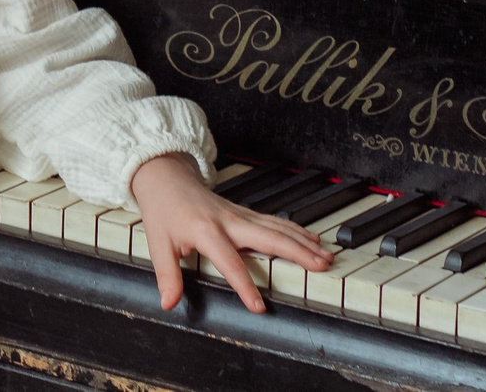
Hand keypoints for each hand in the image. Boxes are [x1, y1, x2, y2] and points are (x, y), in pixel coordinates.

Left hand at [128, 152, 333, 314]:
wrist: (165, 178)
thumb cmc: (163, 211)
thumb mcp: (158, 244)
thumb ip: (167, 275)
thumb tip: (169, 303)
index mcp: (207, 230)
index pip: (230, 262)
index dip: (245, 286)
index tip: (259, 307)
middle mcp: (229, 220)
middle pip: (269, 236)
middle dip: (298, 252)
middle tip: (322, 266)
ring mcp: (239, 214)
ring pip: (278, 227)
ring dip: (304, 241)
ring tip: (327, 256)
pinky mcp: (244, 213)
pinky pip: (275, 222)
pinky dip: (296, 230)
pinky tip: (313, 239)